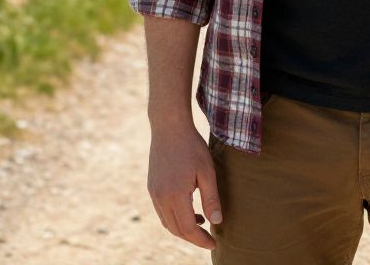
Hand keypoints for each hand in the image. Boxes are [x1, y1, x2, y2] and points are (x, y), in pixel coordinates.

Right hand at [147, 124, 222, 249]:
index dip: (201, 240)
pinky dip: (174, 217)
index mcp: (175, 196)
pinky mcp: (152, 187)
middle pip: (176, 229)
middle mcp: (161, 198)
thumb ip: (211, 198)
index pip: (188, 229)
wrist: (169, 127)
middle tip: (208, 237)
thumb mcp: (207, 171)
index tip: (214, 243)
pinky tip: (188, 209)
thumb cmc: (191, 146)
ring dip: (183, 228)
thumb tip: (217, 222)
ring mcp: (154, 193)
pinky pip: (162, 211)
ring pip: (167, 222)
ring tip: (201, 223)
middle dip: (192, 237)